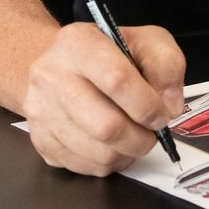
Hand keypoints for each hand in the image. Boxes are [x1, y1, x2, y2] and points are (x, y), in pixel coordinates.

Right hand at [22, 22, 186, 175]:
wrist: (62, 67)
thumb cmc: (107, 55)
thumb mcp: (145, 41)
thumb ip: (166, 65)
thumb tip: (169, 104)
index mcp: (77, 43)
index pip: (117, 80)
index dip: (148, 105)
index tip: (161, 114)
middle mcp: (50, 75)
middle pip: (106, 126)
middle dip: (140, 138)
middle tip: (150, 133)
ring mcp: (41, 110)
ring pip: (98, 153)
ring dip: (127, 153)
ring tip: (132, 137)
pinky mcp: (40, 139)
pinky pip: (84, 167)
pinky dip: (108, 162)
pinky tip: (112, 144)